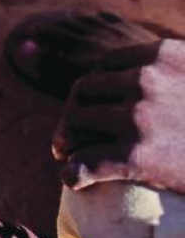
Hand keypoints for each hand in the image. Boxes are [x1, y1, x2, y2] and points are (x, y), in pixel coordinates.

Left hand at [54, 39, 184, 192]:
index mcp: (163, 55)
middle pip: (82, 93)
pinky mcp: (138, 156)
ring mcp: (140, 117)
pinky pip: (86, 163)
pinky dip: (73, 173)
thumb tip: (152, 69)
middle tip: (68, 136)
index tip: (88, 105)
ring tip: (66, 156)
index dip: (90, 88)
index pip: (105, 66)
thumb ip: (180, 70)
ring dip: (65, 143)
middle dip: (71, 114)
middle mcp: (147, 80)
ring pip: (75, 125)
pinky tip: (73, 181)